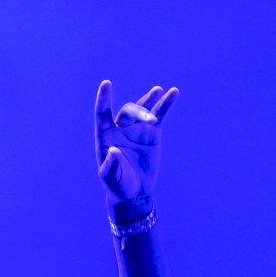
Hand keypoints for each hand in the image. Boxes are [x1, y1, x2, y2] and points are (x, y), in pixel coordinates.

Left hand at [94, 80, 176, 214]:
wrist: (135, 193)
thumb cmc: (118, 185)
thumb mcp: (111, 178)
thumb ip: (110, 165)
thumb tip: (113, 150)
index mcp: (105, 136)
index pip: (102, 113)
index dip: (103, 99)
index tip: (106, 84)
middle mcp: (120, 129)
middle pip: (128, 112)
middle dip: (139, 113)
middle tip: (151, 120)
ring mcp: (137, 129)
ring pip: (142, 109)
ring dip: (150, 100)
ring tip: (160, 91)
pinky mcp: (152, 133)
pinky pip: (159, 115)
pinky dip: (165, 104)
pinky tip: (173, 93)